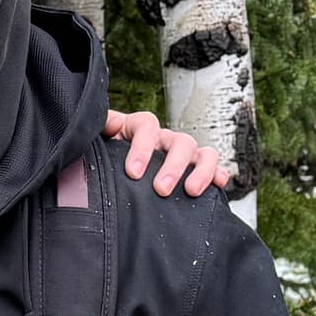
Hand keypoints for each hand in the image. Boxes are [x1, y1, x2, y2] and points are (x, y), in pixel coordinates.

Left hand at [103, 108, 228, 198]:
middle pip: (179, 141)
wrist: (108, 180)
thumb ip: (99, 129)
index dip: (143, 147)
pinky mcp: (193, 172)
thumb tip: (112, 124)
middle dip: (173, 166)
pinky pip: (213, 167)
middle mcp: (164, 140)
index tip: (134, 173)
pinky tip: (219, 184)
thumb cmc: (104, 159)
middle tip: (161, 189)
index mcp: (139, 130)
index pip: (147, 126)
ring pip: (202, 152)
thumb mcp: (97, 143)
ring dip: (200, 170)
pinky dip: (218, 174)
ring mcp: (181, 155)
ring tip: (191, 191)